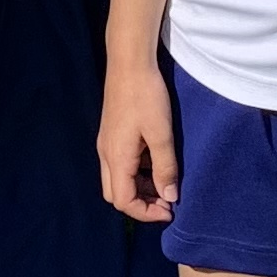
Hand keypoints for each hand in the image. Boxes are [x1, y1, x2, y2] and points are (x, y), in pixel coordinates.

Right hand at [96, 58, 178, 221]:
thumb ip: (165, 168)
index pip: (123, 201)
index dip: (146, 213)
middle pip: (116, 194)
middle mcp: (106, 154)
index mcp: (116, 158)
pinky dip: (137, 172)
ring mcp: (107, 143)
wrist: (129, 63)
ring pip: (118, 179)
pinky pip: (120, 164)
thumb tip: (170, 197)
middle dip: (140, 203)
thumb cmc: (146, 96)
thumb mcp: (161, 134)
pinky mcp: (112, 134)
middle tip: (166, 200)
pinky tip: (156, 161)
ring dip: (140, 187)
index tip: (169, 210)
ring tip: (165, 182)